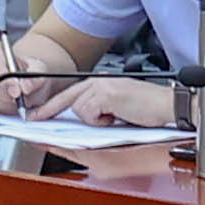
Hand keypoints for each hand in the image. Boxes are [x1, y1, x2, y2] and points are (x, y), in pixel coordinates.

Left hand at [43, 76, 177, 127]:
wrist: (169, 106)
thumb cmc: (150, 109)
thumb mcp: (118, 108)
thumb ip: (98, 110)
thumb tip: (80, 122)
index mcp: (101, 83)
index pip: (70, 95)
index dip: (51, 106)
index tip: (37, 115)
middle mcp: (98, 82)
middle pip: (66, 99)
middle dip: (50, 111)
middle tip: (35, 119)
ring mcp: (101, 87)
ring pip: (78, 109)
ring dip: (94, 120)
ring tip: (114, 118)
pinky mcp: (106, 95)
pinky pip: (89, 113)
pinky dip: (101, 121)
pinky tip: (118, 117)